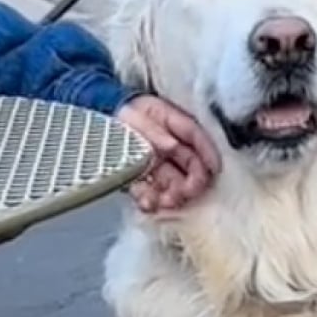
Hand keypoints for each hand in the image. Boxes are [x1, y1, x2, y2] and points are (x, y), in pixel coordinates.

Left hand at [118, 95, 220, 213]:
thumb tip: (173, 147)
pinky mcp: (144, 175)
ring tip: (166, 202)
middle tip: (188, 192)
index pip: (196, 137)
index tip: (215, 168)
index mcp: (174, 125)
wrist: (101, 115)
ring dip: (174, 194)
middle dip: (193, 181)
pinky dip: (151, 199)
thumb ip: (155, 133)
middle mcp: (171, 145)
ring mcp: (159, 161)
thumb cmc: (123, 112)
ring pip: (174, 180)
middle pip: (190, 163)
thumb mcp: (138, 116)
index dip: (208, 152)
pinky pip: (152, 189)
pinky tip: (148, 204)